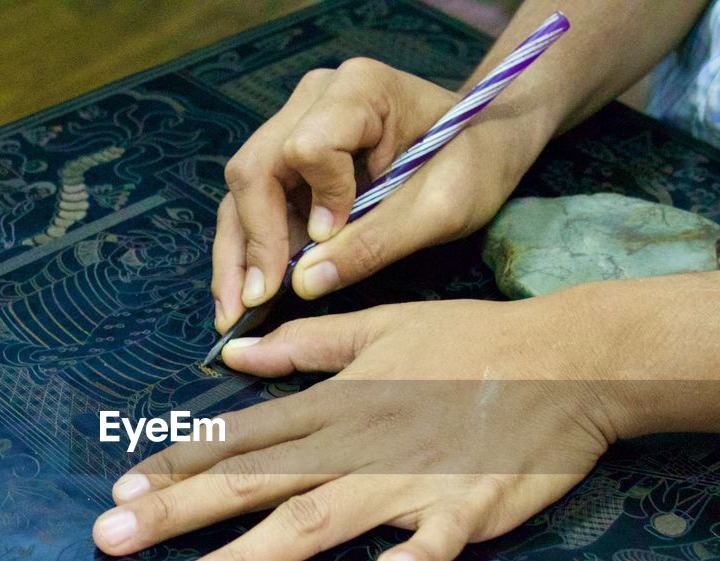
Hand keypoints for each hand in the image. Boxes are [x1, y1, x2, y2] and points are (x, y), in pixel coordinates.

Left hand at [94, 297, 620, 560]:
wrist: (568, 357)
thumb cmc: (472, 342)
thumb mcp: (382, 327)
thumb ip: (307, 348)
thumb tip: (235, 356)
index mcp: (335, 404)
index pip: (243, 438)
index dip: (178, 464)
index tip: (120, 488)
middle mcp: (355, 442)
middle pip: (254, 481)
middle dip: (177, 512)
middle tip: (109, 538)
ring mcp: (408, 477)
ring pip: (315, 517)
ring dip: (248, 554)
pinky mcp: (466, 504)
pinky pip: (436, 537)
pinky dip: (413, 557)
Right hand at [212, 59, 548, 331]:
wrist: (485, 142)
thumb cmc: (474, 164)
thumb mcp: (439, 210)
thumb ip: (374, 243)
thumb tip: (303, 284)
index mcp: (360, 90)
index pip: (307, 145)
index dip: (313, 201)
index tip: (332, 238)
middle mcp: (315, 98)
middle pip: (255, 169)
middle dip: (250, 243)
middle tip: (248, 308)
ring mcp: (297, 124)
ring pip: (244, 190)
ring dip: (238, 253)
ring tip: (234, 312)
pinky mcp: (292, 158)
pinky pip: (257, 203)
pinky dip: (252, 250)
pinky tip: (247, 292)